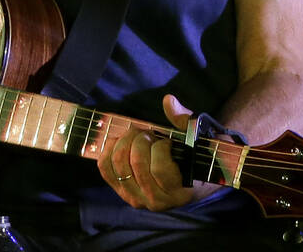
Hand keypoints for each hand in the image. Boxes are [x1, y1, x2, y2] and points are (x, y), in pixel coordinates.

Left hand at [97, 94, 219, 210]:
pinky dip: (110, 148)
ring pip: (119, 163)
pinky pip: (105, 167)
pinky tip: (122, 141)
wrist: (184, 178)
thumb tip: (168, 101)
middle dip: (142, 139)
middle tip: (150, 134)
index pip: (160, 169)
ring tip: (138, 137)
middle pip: (137, 163)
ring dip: (126, 141)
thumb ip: (186, 121)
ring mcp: (136, 198)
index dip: (161, 147)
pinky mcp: (121, 191)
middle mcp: (156, 201)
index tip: (168, 141)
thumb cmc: (195, 158)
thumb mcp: (198, 141)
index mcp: (179, 193)